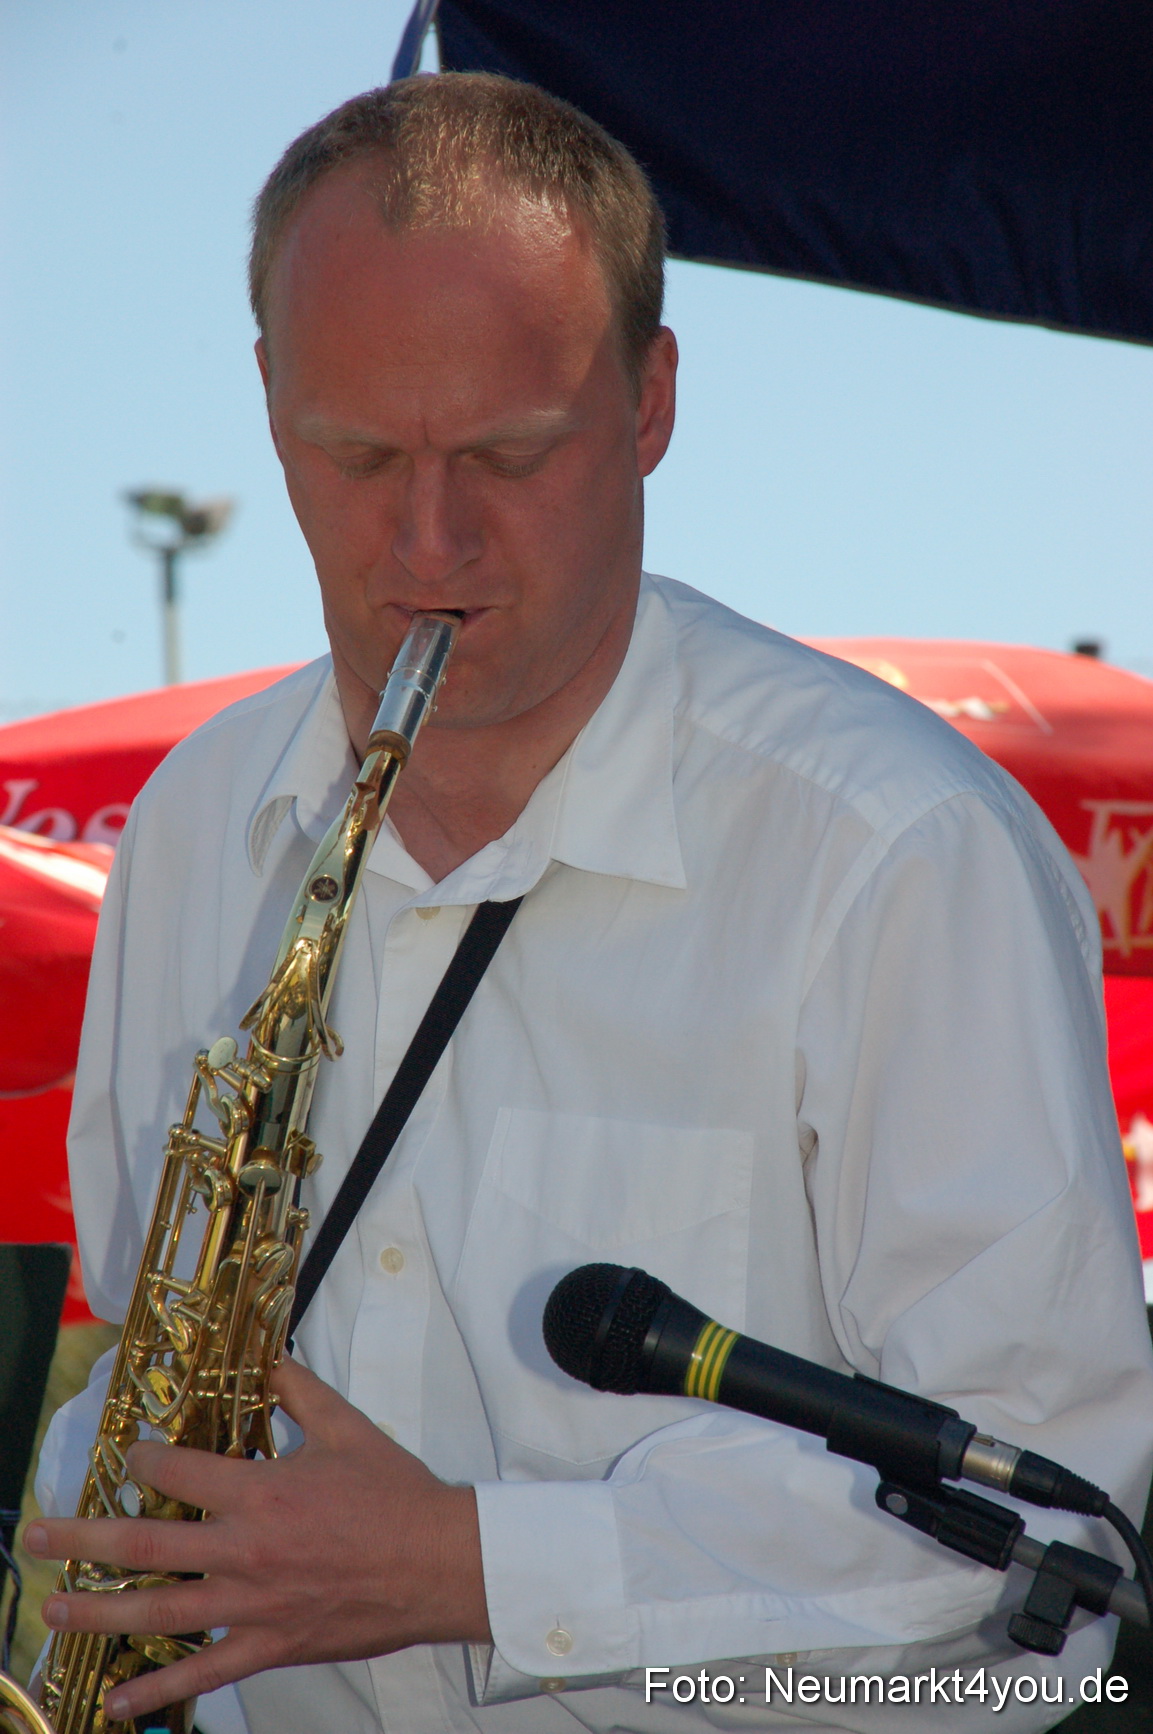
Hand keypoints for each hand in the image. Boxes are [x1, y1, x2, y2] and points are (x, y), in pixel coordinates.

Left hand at [24, 1359, 490, 1723]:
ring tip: (52, 1609)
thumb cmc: (396, 1494)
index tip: (130, 1458)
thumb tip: (268, 1360)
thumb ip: (300, 1392)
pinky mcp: (270, 1644)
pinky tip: (115, 1704)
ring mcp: (253, 1603)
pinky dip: (157, 1693)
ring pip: (158, 1612)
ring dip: (97, 1612)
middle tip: (35, 1537)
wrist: (439, 1561)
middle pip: (145, 1546)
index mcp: (260, 1491)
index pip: (177, 1473)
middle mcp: (244, 1548)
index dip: (144, 1462)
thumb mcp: (347, 1428)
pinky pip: (204, 1674)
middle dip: (82, 1539)